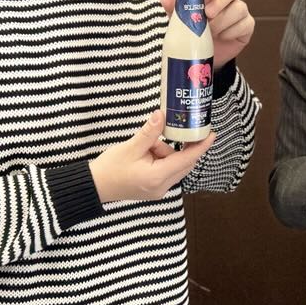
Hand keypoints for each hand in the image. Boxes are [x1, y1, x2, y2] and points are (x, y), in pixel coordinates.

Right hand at [89, 111, 215, 202]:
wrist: (94, 186)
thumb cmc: (110, 168)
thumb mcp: (130, 147)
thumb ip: (149, 132)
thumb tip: (162, 114)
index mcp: (158, 177)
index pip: (187, 160)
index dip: (201, 146)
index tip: (211, 134)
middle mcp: (162, 187)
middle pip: (183, 163)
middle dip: (180, 146)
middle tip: (180, 129)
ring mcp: (159, 190)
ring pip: (175, 166)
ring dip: (167, 152)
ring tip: (147, 145)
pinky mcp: (154, 188)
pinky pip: (167, 170)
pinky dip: (162, 159)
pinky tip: (149, 151)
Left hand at [160, 0, 253, 67]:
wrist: (204, 56)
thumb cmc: (193, 33)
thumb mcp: (181, 21)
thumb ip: (175, 8)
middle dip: (220, 1)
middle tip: (208, 14)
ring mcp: (239, 11)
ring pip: (239, 8)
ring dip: (223, 21)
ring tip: (211, 32)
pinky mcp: (247, 26)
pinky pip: (245, 24)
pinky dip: (232, 32)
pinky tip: (222, 38)